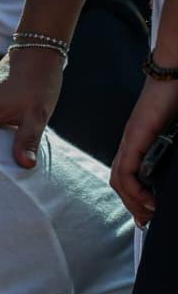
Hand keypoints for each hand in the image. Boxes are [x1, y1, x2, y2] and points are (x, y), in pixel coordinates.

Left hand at [111, 76, 177, 224]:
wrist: (173, 71)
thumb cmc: (176, 96)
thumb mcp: (175, 132)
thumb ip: (170, 148)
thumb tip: (174, 164)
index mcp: (139, 142)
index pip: (129, 176)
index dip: (135, 197)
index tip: (147, 213)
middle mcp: (130, 144)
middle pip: (121, 183)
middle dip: (133, 205)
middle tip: (146, 222)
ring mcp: (130, 141)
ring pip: (120, 180)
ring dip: (132, 202)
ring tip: (147, 216)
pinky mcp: (134, 137)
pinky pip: (126, 170)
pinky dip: (133, 189)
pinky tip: (147, 200)